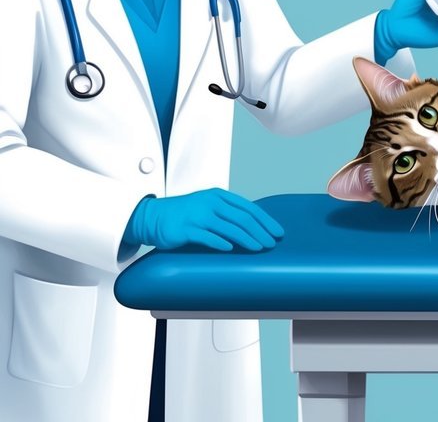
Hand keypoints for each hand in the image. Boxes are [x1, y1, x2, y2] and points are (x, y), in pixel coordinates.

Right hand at [123, 188, 284, 251]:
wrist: (152, 217)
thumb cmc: (184, 214)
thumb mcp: (208, 206)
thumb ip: (228, 212)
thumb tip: (255, 227)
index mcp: (219, 196)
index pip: (249, 208)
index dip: (266, 220)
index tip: (278, 232)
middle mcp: (210, 202)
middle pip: (242, 218)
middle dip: (261, 231)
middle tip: (272, 244)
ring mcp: (197, 215)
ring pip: (229, 228)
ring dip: (247, 239)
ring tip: (259, 248)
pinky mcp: (185, 229)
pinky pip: (207, 237)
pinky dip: (221, 243)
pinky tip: (231, 249)